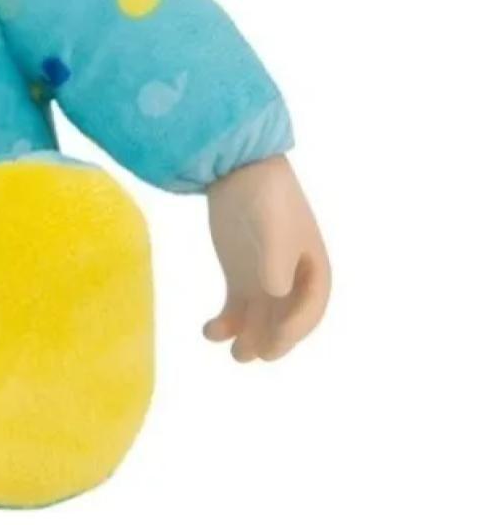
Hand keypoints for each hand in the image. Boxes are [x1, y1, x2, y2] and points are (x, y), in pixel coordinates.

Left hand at [204, 154, 329, 361]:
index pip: (309, 310)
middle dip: (271, 341)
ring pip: (260, 321)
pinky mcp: (240, 276)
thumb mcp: (275, 229)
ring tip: (232, 352)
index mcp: (315, 271)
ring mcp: (265, 281)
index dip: (294, 330)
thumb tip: (277, 293)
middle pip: (285, 321)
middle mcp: (293, 282)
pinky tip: (210, 331)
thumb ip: (277, 262)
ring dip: (248, 339)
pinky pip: (237, 308)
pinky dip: (226, 323)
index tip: (274, 341)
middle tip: (251, 354)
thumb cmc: (267, 198)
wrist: (238, 170)